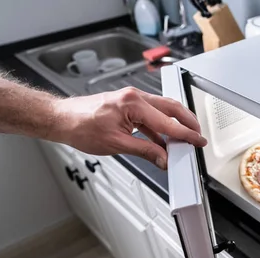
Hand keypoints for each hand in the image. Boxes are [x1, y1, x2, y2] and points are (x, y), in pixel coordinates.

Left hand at [51, 87, 206, 169]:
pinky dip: (159, 126)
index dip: (185, 134)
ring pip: (162, 109)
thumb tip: (163, 158)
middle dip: (187, 122)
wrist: (62, 119)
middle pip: (171, 108)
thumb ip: (145, 151)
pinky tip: (162, 140)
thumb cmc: (81, 127)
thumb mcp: (117, 144)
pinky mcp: (127, 104)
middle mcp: (134, 97)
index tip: (197, 141)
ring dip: (174, 123)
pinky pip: (150, 114)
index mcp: (133, 104)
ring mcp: (131, 99)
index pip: (167, 122)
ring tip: (183, 138)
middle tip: (197, 135)